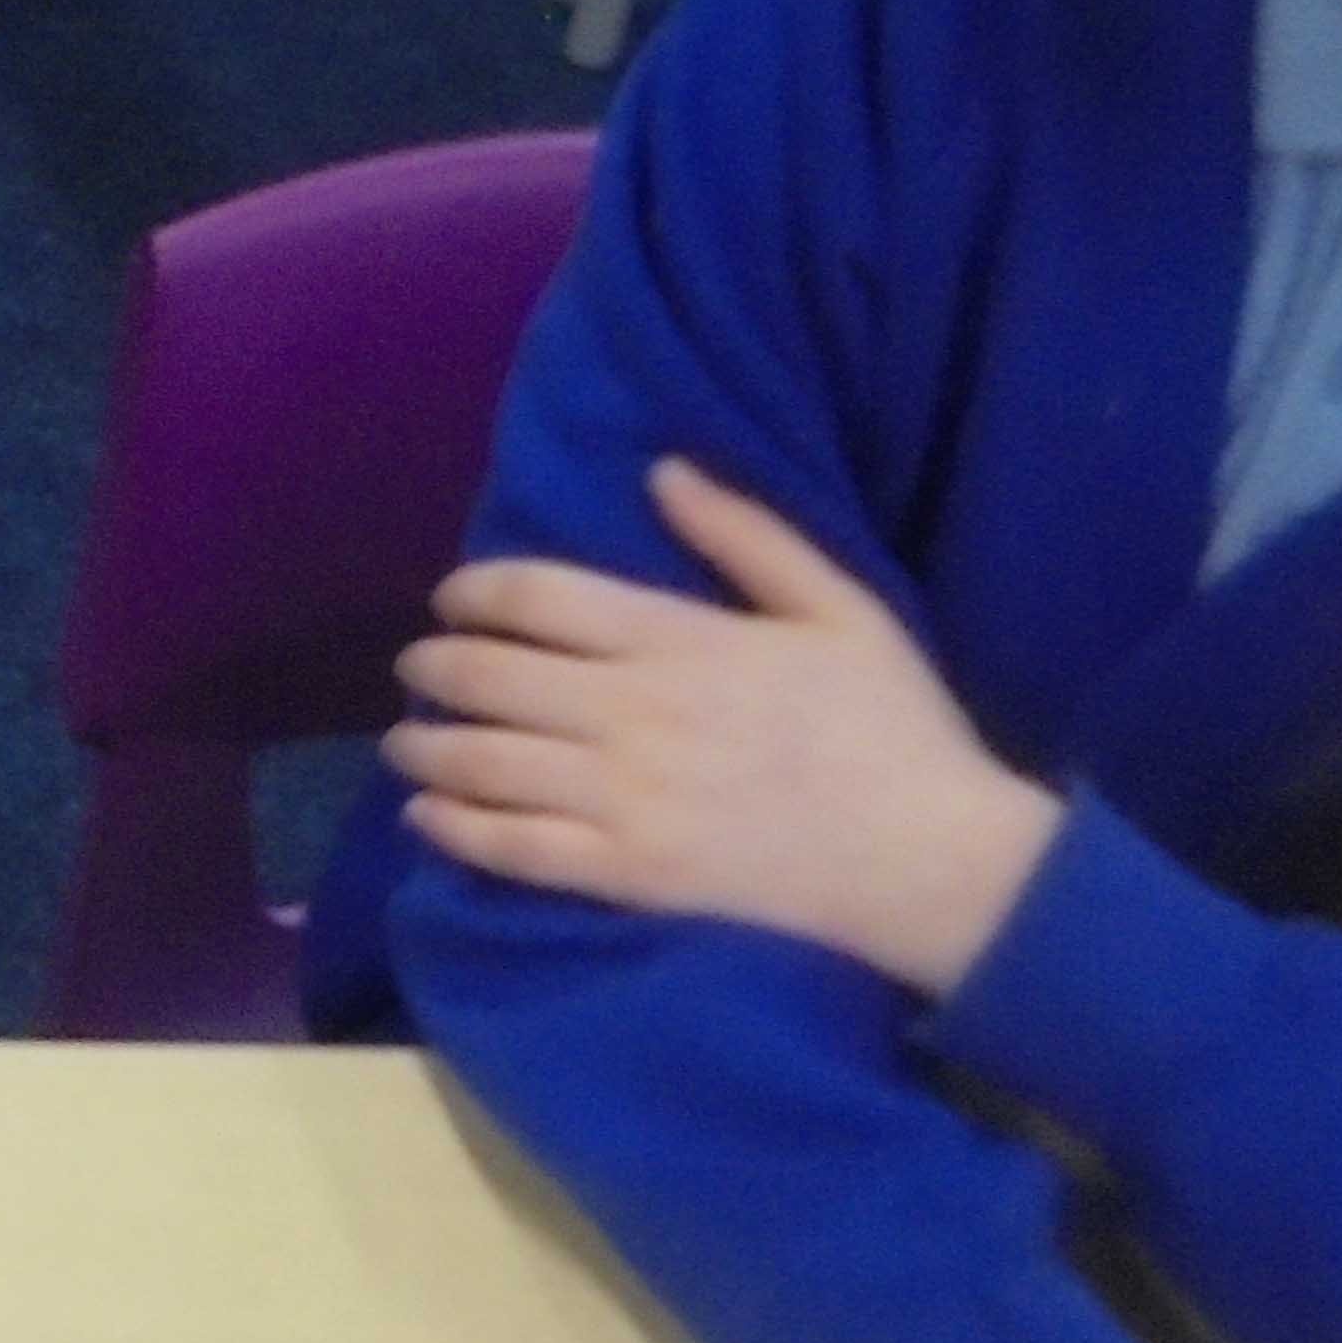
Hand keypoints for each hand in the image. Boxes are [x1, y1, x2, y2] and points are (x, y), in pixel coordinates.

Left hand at [386, 455, 1063, 996]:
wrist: (935, 861)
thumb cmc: (892, 726)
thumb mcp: (838, 607)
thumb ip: (747, 534)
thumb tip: (663, 469)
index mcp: (680, 640)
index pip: (538, 597)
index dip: (474, 593)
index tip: (454, 600)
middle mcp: (635, 714)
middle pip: (491, 677)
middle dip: (434, 668)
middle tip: (418, 668)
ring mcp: (627, 798)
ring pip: (485, 762)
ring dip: (426, 747)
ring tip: (406, 741)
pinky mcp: (632, 873)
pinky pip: (515, 847)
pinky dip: (454, 829)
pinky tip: (425, 817)